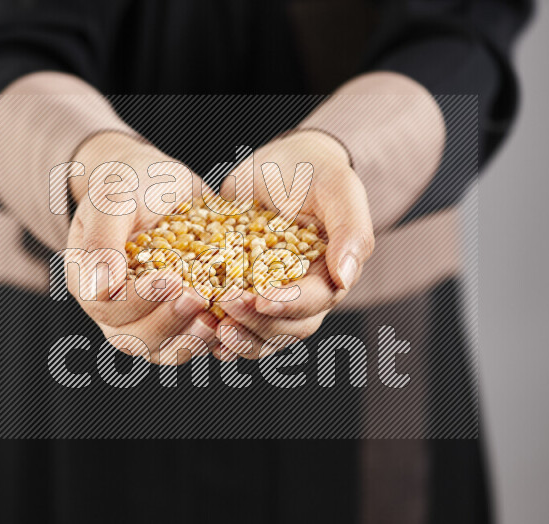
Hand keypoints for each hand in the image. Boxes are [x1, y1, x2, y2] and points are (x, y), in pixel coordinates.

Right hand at [66, 132, 218, 364]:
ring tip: (216, 321)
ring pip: (161, 348)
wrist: (156, 183)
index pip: (107, 306)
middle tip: (199, 298)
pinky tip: (232, 326)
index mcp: (88, 281)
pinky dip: (209, 340)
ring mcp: (144, 318)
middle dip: (168, 322)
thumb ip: (102, 238)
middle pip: (133, 337)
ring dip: (189, 340)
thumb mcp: (113, 197)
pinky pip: (188, 341)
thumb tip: (100, 287)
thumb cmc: (129, 184)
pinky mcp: (176, 317)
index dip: (138, 300)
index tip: (171, 280)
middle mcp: (112, 308)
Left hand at [216, 130, 374, 359]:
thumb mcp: (338, 188)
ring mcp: (270, 296)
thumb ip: (351, 229)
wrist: (280, 162)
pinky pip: (233, 323)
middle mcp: (303, 294)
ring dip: (238, 337)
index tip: (262, 299)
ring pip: (260, 336)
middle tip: (227, 302)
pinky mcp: (240, 290)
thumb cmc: (316, 172)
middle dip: (257, 322)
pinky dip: (216, 331)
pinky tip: (197, 326)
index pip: (314, 302)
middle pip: (286, 328)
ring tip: (211, 326)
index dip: (289, 305)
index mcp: (330, 275)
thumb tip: (346, 277)